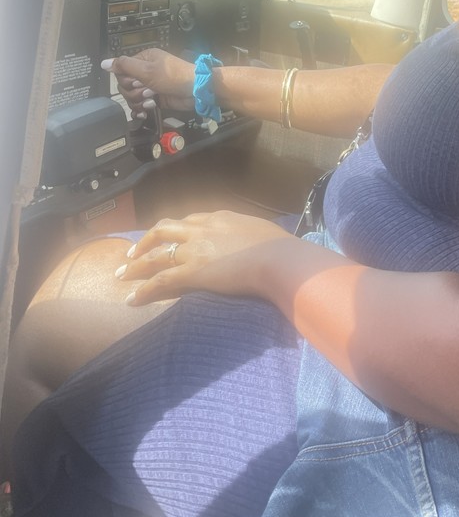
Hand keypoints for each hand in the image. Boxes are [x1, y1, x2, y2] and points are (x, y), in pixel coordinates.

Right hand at [101, 49, 195, 118]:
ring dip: (139, 101)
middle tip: (147, 91)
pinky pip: (140, 106)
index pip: (121, 71)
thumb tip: (104, 63)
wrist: (196, 91)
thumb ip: (124, 66)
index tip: (137, 82)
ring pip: (132, 97)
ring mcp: (150, 86)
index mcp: (143, 60)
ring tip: (152, 100)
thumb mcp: (147, 69)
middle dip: (134, 92)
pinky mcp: (155, 99)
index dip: (126, 80)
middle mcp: (145, 72)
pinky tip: (146, 111)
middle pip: (125, 86)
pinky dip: (141, 109)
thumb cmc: (172, 77)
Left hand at [115, 210, 292, 305]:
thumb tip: (251, 243)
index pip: (188, 221)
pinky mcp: (192, 272)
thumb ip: (248, 235)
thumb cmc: (279, 247)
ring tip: (120, 275)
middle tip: (132, 252)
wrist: (278, 258)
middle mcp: (201, 229)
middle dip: (145, 241)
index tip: (166, 237)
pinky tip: (132, 299)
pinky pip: (160, 281)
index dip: (174, 230)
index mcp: (219, 217)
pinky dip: (143, 290)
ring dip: (135, 266)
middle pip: (164, 230)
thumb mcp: (261, 231)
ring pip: (155, 255)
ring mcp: (194, 250)